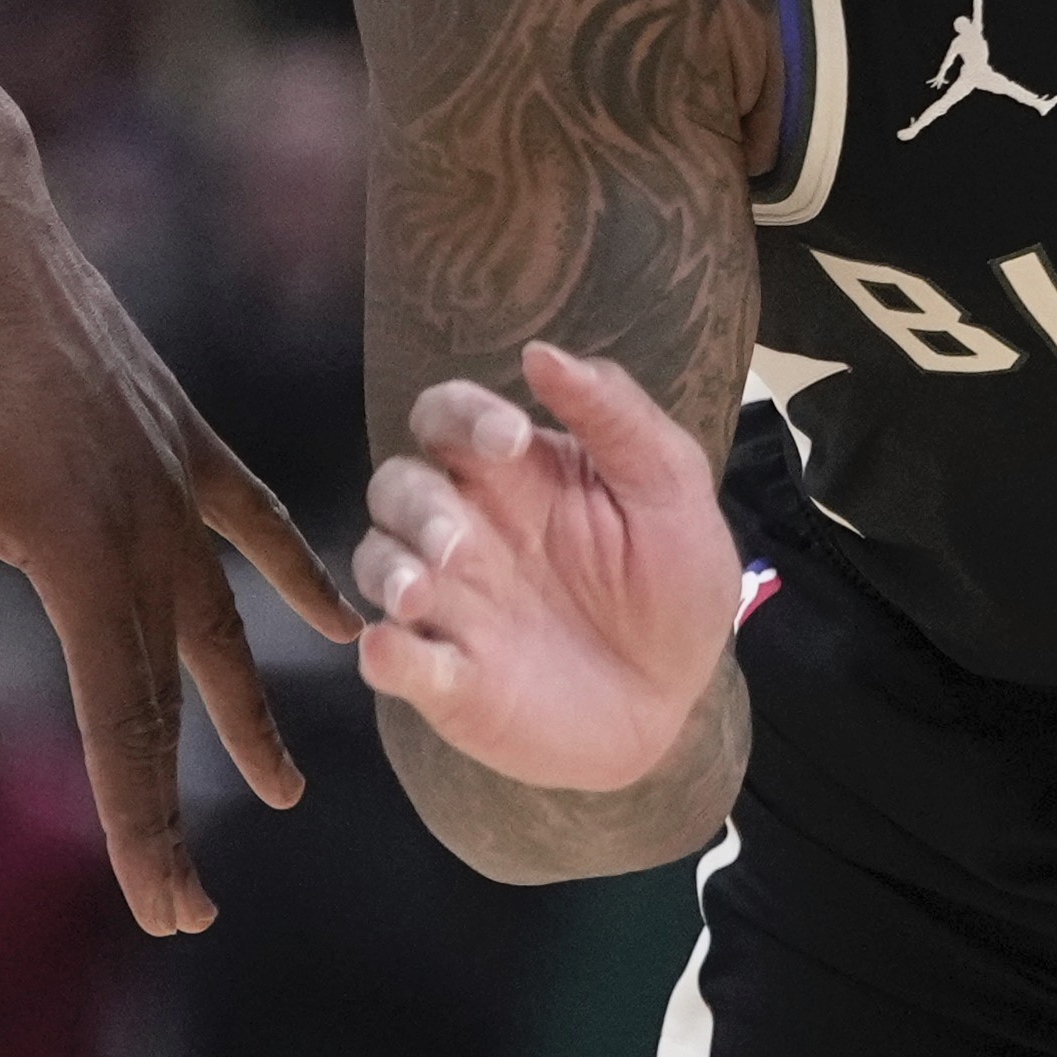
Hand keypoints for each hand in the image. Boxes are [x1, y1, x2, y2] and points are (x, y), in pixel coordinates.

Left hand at [0, 179, 358, 935]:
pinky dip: (290, 574)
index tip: (167, 915)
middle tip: (188, 916)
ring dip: (245, 711)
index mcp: (77, 562)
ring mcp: (174, 480)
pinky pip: (252, 520)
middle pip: (171, 700)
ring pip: (222, 622)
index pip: (119, 730)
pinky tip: (333, 621)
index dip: (141, 833)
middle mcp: (147, 531)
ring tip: (282, 792)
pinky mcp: (179, 435)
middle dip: (173, 812)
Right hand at [352, 345, 745, 793]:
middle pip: (396, 486)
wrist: (680, 703)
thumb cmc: (672, 586)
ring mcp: (451, 605)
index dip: (460, 416)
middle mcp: (467, 530)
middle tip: (459, 542)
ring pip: (377, 562)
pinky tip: (394, 650)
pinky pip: (393, 660)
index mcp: (515, 475)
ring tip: (421, 595)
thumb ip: (615, 416)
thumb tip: (540, 353)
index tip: (507, 438)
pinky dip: (385, 654)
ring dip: (389, 570)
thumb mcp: (669, 488)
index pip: (448, 417)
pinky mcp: (447, 679)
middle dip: (416, 504)